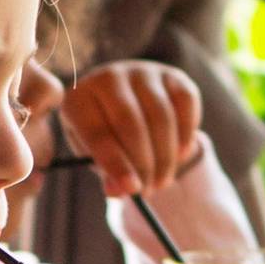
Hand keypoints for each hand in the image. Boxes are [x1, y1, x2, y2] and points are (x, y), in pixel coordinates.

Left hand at [60, 61, 204, 197]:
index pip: (97, 133)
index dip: (116, 164)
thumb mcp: (98, 157)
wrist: (129, 104)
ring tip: (163, 180)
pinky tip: (180, 155)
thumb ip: (106, 174)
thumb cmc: (107, 136)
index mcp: (78, 97)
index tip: (133, 190)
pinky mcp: (172, 74)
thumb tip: (118, 191)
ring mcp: (142, 72)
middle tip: (150, 190)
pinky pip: (185, 104)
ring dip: (166, 155)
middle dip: (144, 163)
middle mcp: (108, 77)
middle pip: (131, 123)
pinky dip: (186, 133)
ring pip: (161, 116)